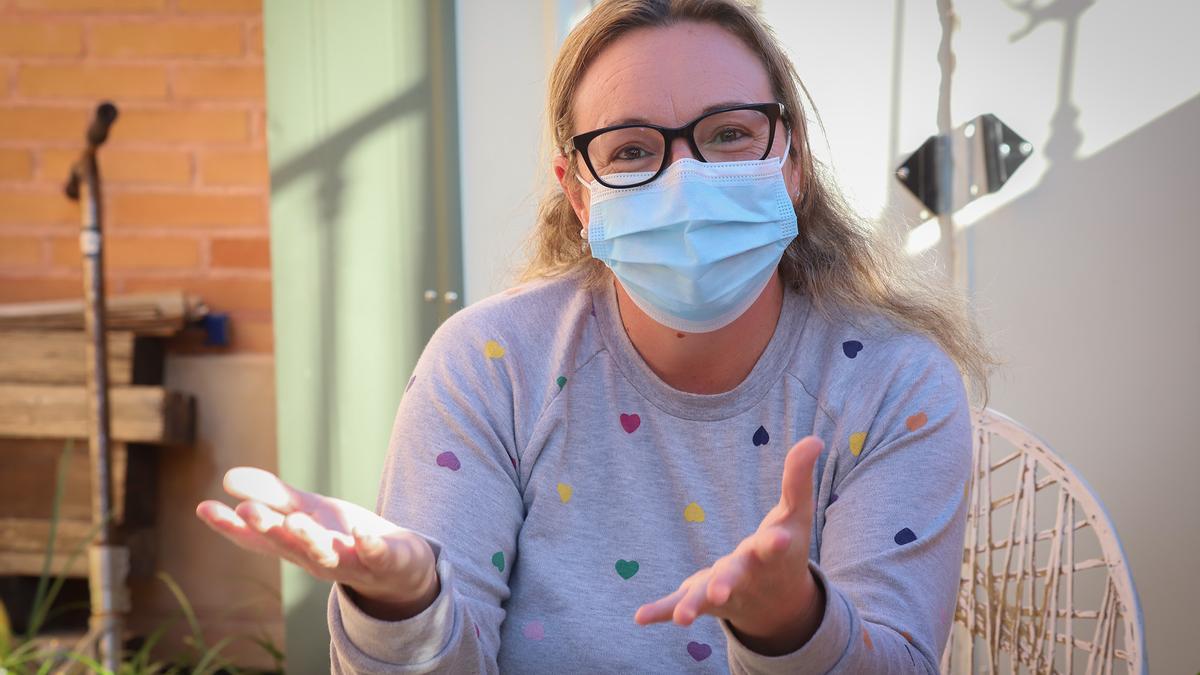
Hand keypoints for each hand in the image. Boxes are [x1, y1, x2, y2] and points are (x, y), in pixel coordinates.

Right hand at [195, 467, 437, 619]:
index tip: (202, 506)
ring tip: (295, 520)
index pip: (256, 538)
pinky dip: (368, 546)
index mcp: (294, 545)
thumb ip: (271, 495)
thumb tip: (226, 477)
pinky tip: (362, 533)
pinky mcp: (383, 560)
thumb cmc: (343, 537)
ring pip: (325, 553)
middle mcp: (315, 557)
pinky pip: (375, 555)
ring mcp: (349, 561)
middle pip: (287, 544)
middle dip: (268, 528)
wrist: (399, 567)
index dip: (229, 525)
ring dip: (310, 539)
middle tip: (247, 510)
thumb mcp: (307, 510)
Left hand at [634, 436, 825, 654]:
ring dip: (693, 605)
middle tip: (720, 591)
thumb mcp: (795, 514)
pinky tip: (640, 616)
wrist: (778, 604)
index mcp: (770, 553)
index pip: (773, 546)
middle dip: (727, 583)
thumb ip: (798, 479)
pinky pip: (678, 604)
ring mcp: (723, 590)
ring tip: (682, 618)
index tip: (781, 540)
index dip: (776, 542)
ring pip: (705, 597)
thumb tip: (814, 440)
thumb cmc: (787, 549)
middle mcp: (746, 575)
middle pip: (735, 577)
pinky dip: (661, 611)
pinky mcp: (701, 598)